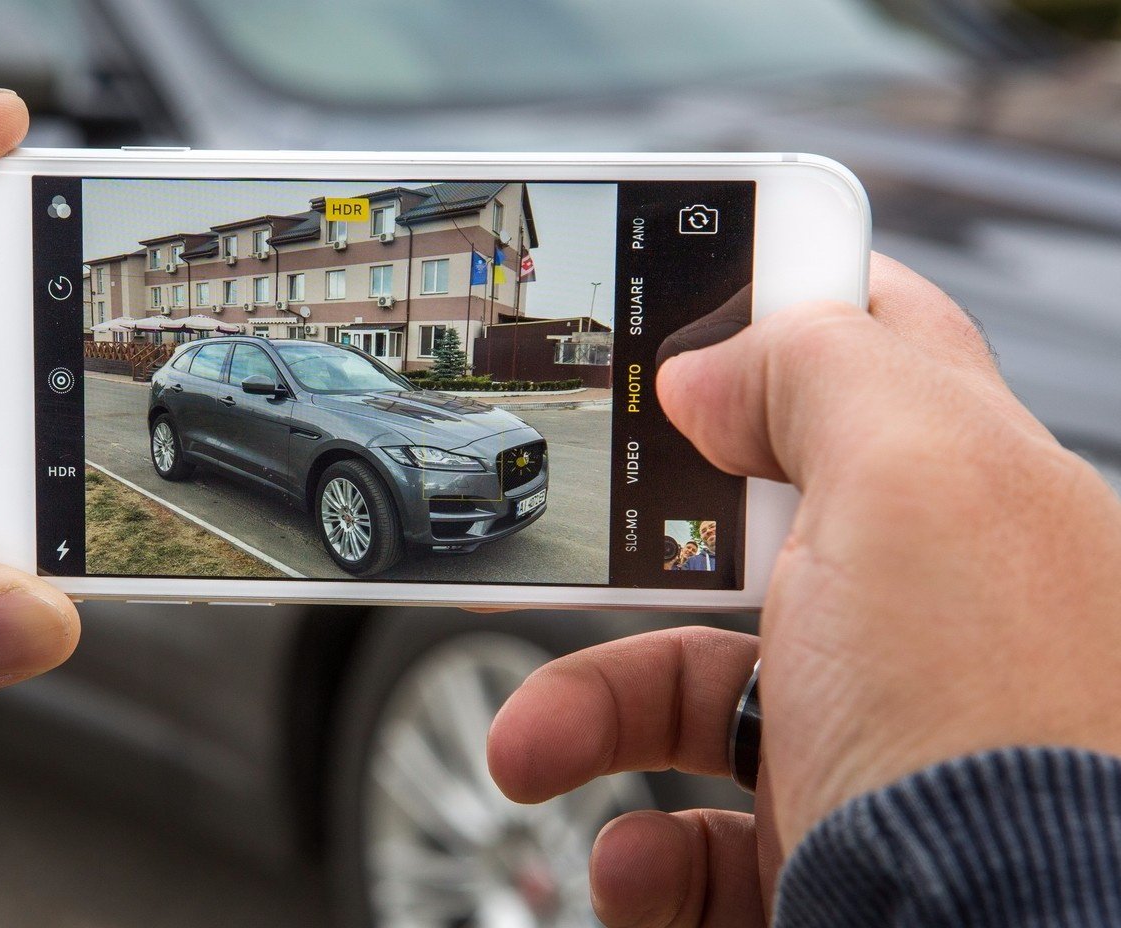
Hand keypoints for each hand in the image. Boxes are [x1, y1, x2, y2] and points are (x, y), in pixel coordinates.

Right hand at [487, 255, 1120, 923]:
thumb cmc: (995, 731)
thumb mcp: (916, 479)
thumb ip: (819, 369)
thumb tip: (711, 366)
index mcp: (969, 496)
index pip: (880, 352)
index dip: (778, 304)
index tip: (678, 295)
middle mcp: (924, 610)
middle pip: (744, 527)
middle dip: (634, 544)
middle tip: (582, 536)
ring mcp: (874, 729)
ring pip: (696, 683)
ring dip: (591, 710)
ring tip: (535, 742)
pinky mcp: (828, 840)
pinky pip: (700, 830)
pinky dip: (642, 845)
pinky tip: (630, 857)